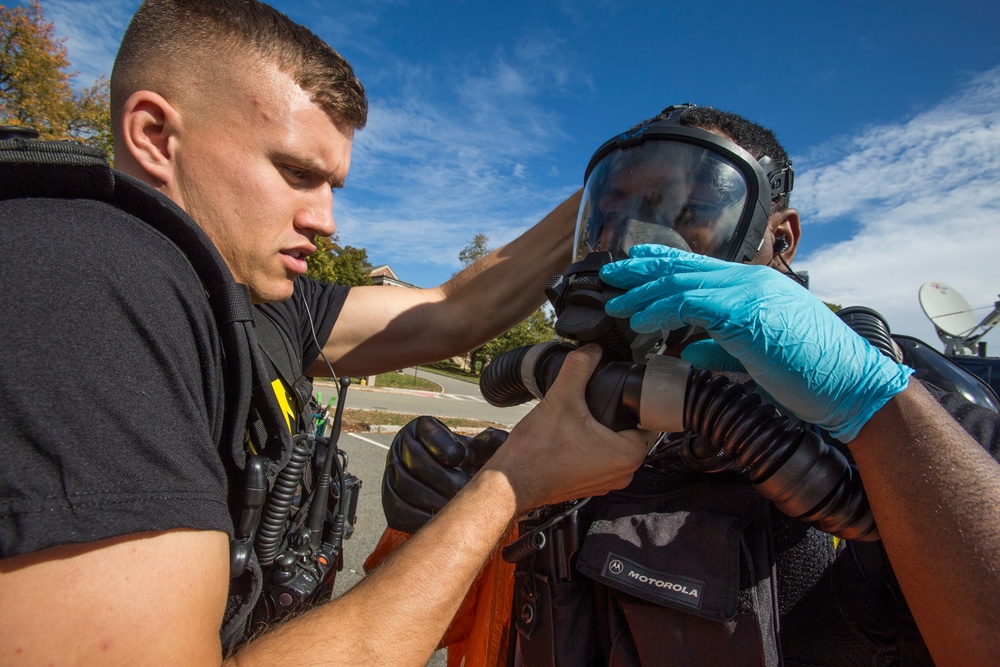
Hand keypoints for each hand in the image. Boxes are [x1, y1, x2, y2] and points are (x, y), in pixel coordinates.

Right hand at [382, 416, 506, 533]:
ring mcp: (392, 475)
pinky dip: (420, 518)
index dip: (441, 445)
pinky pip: (399, 511)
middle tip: (464, 489)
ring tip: (456, 507)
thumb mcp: (479, 450)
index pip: (426, 434)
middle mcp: (401, 448)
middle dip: (441, 477)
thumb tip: (502, 440)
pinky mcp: (390, 502)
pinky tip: (441, 521)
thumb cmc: (470, 463)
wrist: (453, 485)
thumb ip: (488, 445)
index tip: (461, 458)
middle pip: (414, 461)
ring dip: (433, 499)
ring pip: (405, 486)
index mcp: (421, 429)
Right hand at [483, 344, 654, 511]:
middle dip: (617, 415)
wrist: (511, 482)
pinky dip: (591, 446)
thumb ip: (579, 368)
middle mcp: (623, 474)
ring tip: (582, 416)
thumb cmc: (537, 452)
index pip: (648, 420)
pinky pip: (600, 459)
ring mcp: (605, 482)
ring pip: (615, 446)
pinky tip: (571, 435)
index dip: (634, 402)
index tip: (619, 392)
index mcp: (627, 455)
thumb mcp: (562, 399)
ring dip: (603, 431)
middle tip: (596, 400)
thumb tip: (591, 350)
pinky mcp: (589, 485)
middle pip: (631, 432)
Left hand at [600, 245, 912, 441]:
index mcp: (754, 286)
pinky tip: (642, 320)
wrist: (851, 385)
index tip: (632, 265)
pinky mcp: (747, 313)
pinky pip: (692, 304)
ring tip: (615, 303)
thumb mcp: (755, 356)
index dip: (661, 263)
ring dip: (644, 292)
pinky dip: (662, 310)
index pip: (698, 267)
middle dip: (641, 270)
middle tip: (608, 274)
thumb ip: (720, 346)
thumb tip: (686, 348)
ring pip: (682, 282)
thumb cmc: (810, 374)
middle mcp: (750, 281)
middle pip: (683, 267)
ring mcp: (750, 293)